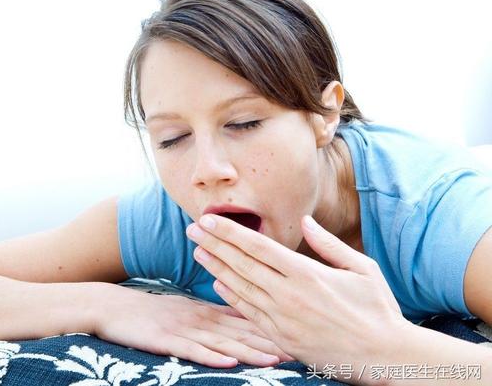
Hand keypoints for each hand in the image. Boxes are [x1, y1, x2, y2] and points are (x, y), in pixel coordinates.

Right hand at [91, 283, 293, 367]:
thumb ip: (216, 315)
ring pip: (223, 342)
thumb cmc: (153, 311)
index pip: (248, 319)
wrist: (113, 306)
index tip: (302, 335)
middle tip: (301, 351)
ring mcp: (185, 329)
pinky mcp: (166, 340)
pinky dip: (211, 357)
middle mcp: (202, 318)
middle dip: (272, 343)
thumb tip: (246, 318)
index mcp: (209, 310)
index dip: (275, 328)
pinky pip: (192, 351)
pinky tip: (228, 363)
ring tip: (275, 361)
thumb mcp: (188, 309)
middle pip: (242, 332)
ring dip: (250, 352)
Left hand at [187, 214, 411, 378]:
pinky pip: (250, 314)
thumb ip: (328, 245)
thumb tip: (305, 222)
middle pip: (242, 263)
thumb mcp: (362, 269)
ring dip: (216, 268)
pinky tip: (217, 284)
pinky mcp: (282, 339)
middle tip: (192, 230)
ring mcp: (283, 319)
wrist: (386, 358)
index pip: (258, 246)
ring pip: (240, 287)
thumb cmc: (378, 310)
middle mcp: (289, 294)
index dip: (229, 232)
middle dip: (214, 244)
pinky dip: (231, 298)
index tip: (208, 219)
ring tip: (198, 252)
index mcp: (307, 273)